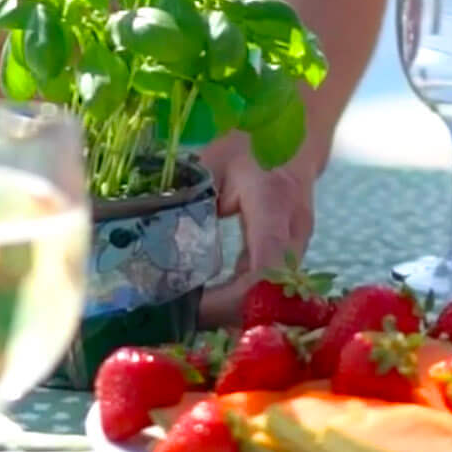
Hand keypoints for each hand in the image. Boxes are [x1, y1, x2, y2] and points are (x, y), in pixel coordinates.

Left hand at [197, 134, 318, 325]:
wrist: (297, 132)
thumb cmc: (250, 144)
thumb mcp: (211, 163)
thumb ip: (189, 201)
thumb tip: (153, 244)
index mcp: (274, 203)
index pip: (264, 269)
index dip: (230, 298)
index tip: (192, 306)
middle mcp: (294, 232)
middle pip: (268, 294)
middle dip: (228, 314)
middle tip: (183, 318)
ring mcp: (298, 247)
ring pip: (271, 296)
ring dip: (234, 312)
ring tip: (191, 314)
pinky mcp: (292, 256)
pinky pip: (268, 289)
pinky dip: (240, 300)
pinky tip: (209, 304)